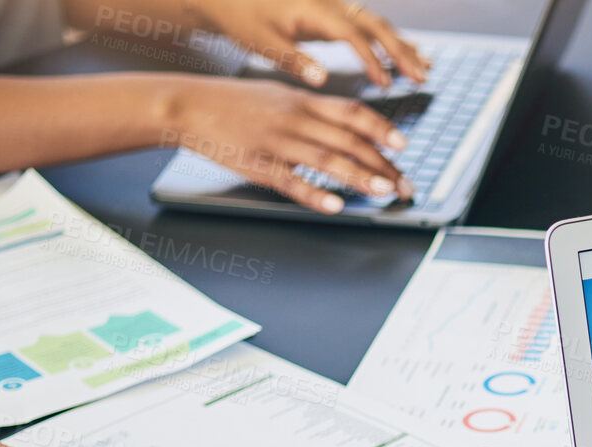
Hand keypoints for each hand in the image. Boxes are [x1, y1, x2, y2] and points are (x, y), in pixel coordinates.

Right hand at [170, 76, 412, 209]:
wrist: (188, 105)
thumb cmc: (234, 103)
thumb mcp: (278, 96)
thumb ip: (312, 110)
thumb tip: (346, 125)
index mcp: (302, 100)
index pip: (353, 112)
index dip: (381, 129)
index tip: (403, 146)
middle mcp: (294, 117)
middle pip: (348, 140)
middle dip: (382, 164)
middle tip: (403, 185)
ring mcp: (276, 141)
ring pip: (326, 159)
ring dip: (359, 177)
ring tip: (383, 192)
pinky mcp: (257, 164)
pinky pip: (291, 181)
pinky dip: (315, 194)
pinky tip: (336, 206)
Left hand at [195, 0, 428, 88]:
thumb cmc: (241, 17)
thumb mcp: (260, 41)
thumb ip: (292, 60)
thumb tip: (321, 80)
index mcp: (313, 9)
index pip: (353, 34)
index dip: (372, 59)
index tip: (386, 84)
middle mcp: (328, 3)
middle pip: (375, 24)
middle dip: (401, 50)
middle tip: (422, 76)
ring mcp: (333, 5)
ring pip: (376, 23)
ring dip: (401, 46)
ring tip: (424, 70)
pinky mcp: (331, 13)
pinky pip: (367, 25)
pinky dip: (388, 42)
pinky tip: (404, 57)